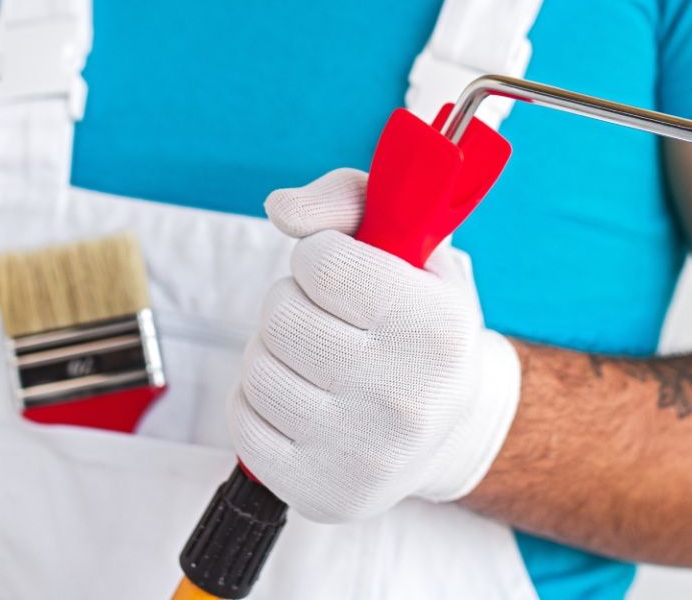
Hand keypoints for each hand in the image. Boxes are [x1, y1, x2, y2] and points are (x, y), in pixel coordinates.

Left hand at [228, 167, 521, 523]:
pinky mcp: (322, 493)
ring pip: (256, 367)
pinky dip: (257, 401)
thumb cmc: (415, 321)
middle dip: (293, 304)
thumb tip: (279, 209)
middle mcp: (406, 398)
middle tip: (330, 320)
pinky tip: (302, 399)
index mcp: (436, 328)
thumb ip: (345, 198)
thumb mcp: (408, 243)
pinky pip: (242, 421)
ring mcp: (363, 455)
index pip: (320, 261)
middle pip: (280, 315)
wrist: (449, 430)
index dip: (320, 257)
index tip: (343, 273)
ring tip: (318, 360)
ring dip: (274, 353)